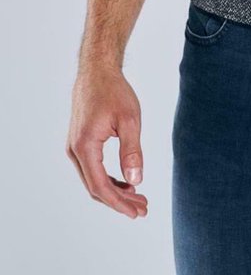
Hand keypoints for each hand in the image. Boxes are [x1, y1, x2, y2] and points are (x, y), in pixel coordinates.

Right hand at [66, 64, 147, 218]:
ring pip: (93, 179)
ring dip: (115, 191)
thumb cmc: (114, 91)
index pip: (100, 186)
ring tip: (137, 198)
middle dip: (119, 201)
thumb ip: (132, 151)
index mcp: (85, 146)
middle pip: (95, 187)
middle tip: (142, 208)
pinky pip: (92, 169)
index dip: (119, 203)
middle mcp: (75, 150)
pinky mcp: (79, 143)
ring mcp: (74, 147)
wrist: (97, 71)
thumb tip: (136, 181)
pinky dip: (108, 179)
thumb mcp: (129, 119)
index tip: (136, 212)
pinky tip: (126, 182)